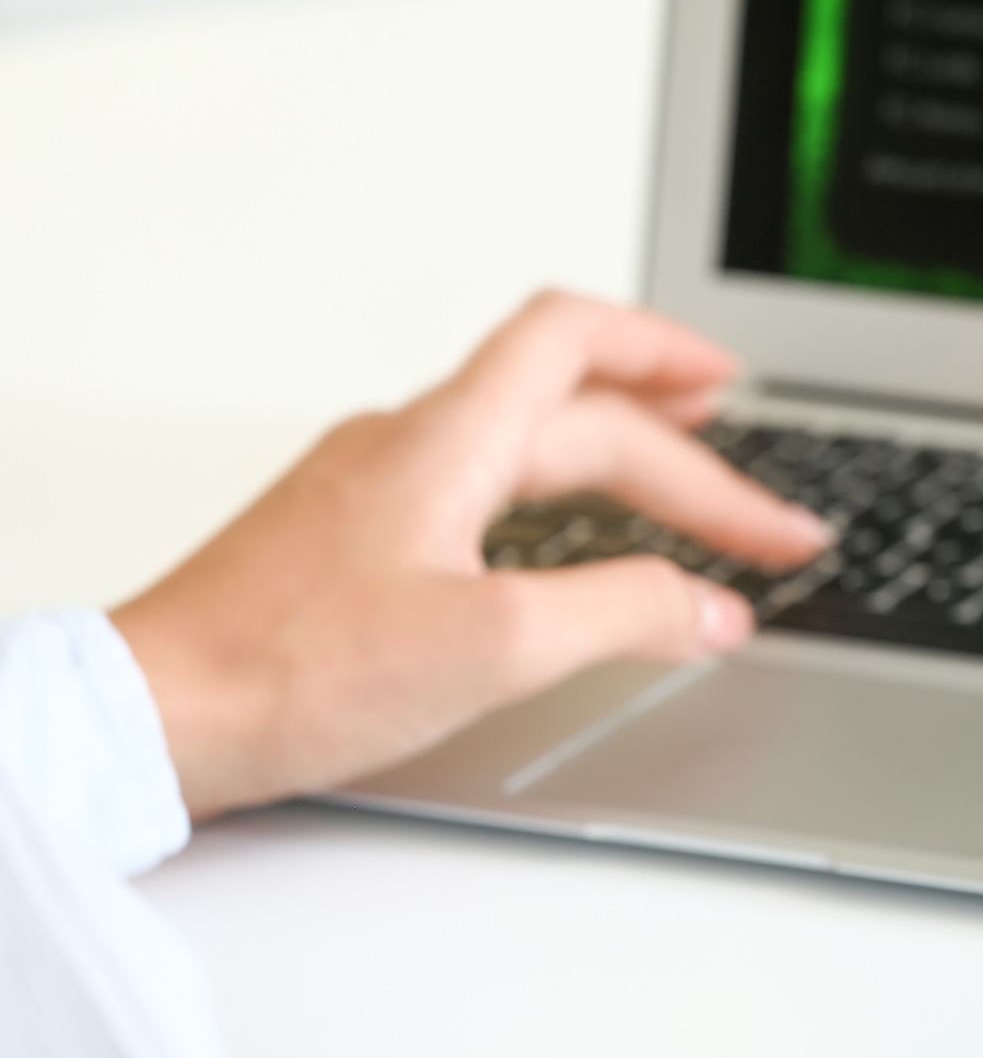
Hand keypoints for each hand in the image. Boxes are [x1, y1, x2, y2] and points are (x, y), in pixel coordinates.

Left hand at [111, 292, 831, 819]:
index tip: (747, 400)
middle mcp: (410, 441)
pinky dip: (555, 499)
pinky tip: (564, 545)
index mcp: (450, 438)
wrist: (149, 715)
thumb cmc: (286, 670)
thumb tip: (711, 607)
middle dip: (685, 454)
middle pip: (573, 405)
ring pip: (524, 439)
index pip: (582, 342)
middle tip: (758, 520)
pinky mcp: (348, 539)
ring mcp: (373, 486)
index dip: (672, 352)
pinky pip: (479, 483)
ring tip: (684, 485)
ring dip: (619, 455)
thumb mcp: (493, 644)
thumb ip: (622, 613)